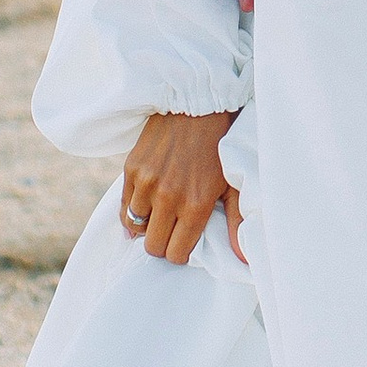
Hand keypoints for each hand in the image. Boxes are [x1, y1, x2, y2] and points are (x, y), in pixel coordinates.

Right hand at [120, 110, 243, 262]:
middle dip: (163, 243)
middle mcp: (168, 198)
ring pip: (136, 227)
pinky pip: (124, 206)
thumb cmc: (220, 146)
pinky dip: (133, 210)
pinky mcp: (131, 169)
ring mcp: (147, 183)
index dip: (180, 253)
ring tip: (160, 213)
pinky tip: (145, 204)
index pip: (176, 254)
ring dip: (147, 225)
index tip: (184, 243)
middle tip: (172, 230)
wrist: (196, 106)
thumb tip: (243, 259)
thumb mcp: (233, 183)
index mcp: (196, 205)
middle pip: (154, 247)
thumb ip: (236, 222)